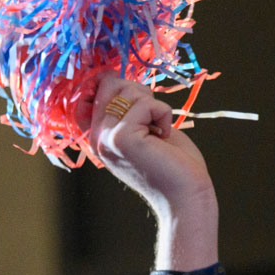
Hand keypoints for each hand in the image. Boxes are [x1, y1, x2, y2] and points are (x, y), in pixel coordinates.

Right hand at [87, 74, 217, 274]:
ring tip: (158, 131)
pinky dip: (163, 114)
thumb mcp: (144, 128)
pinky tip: (164, 137)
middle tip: (153, 119)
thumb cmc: (172, 164)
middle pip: (110, 83)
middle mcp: (97, 138)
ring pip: (127, 89)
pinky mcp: (123, 138)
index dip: (110, 84)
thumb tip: (116, 77)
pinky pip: (146, 104)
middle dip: (139, 91)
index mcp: (99, 136)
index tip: (136, 101)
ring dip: (152, 104)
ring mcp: (107, 138)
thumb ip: (127, 107)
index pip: (89, 92)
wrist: (185, 197)